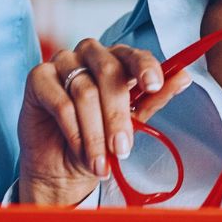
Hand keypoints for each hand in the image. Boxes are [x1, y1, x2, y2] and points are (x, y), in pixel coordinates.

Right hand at [16, 38, 190, 205]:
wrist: (63, 167)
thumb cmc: (98, 139)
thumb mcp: (132, 122)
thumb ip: (153, 98)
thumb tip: (184, 76)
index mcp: (117, 60)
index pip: (134, 55)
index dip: (145, 67)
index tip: (154, 85)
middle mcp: (90, 54)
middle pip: (109, 72)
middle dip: (117, 115)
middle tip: (122, 149)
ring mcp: (62, 62)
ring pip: (84, 91)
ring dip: (95, 133)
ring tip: (101, 162)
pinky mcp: (38, 78)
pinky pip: (60, 102)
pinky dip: (74, 131)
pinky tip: (80, 151)